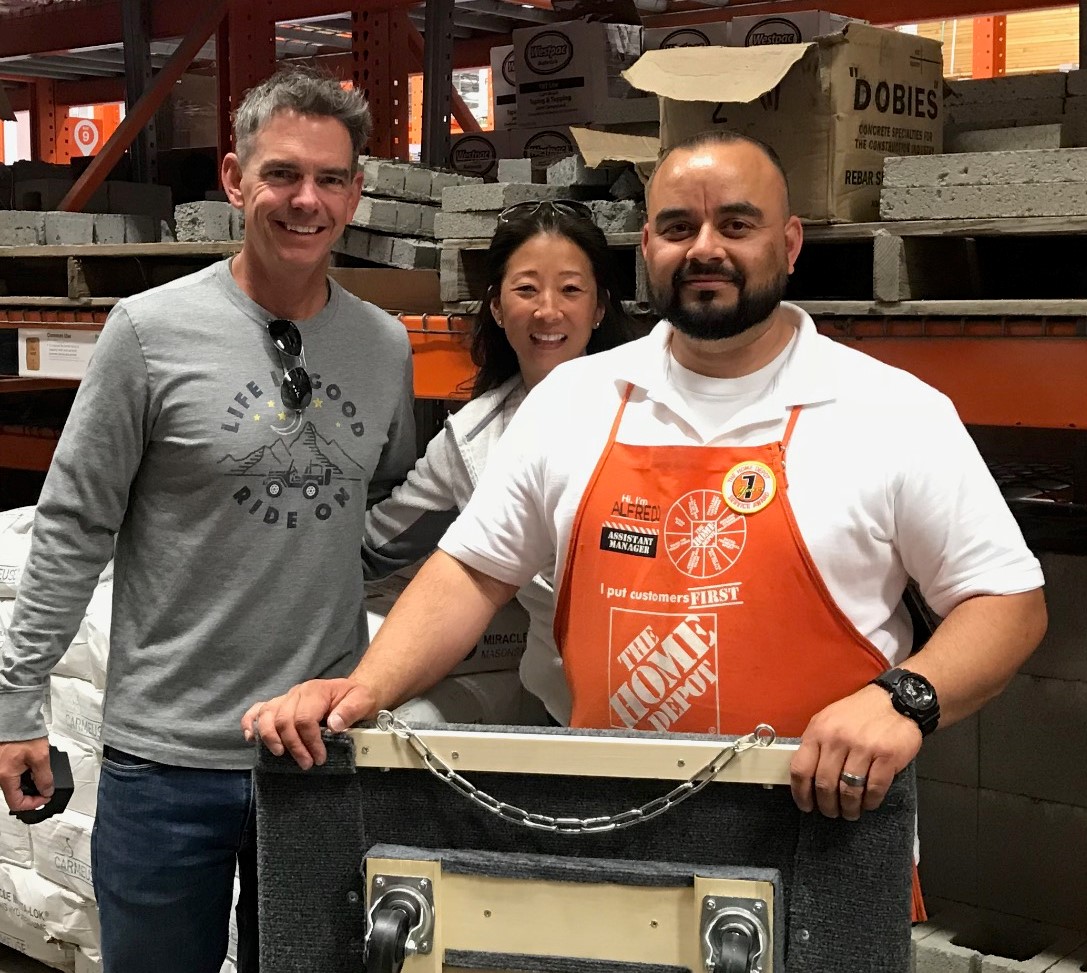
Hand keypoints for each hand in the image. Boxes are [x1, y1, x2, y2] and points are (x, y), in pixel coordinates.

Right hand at [0, 738, 52, 812]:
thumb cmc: (24, 733)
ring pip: (13, 785)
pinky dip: (22, 774)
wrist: (16, 718)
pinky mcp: (1, 762)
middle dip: (32, 792)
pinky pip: (11, 775)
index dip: (33, 804)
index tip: (45, 797)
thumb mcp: (41, 757)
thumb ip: (45, 777)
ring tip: (39, 773)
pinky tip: (31, 767)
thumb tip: (47, 790)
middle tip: (45, 786)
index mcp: (5, 776)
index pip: (16, 803)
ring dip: (28, 783)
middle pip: (14, 794)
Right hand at [242, 678, 374, 769]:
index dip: (310, 742)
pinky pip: (258, 710)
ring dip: (271, 738)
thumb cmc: (356, 698)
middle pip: (284, 720)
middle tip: (306, 763)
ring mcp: (286, 698)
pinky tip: (251, 737)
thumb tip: (333, 725)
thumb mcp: (363, 701)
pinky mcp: (280, 705)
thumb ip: (350, 711)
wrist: (352, 691)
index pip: (304, 719)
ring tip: (281, 755)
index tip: (319, 758)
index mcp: (315, 691)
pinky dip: (251, 723)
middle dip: (294, 746)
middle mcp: (296, 693)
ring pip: (267, 716)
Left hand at [790, 684, 921, 820]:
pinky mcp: (887, 756)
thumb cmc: (859, 713)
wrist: (896, 700)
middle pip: (824, 784)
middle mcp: (838, 739)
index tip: (806, 805)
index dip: (800, 793)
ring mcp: (863, 748)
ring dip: (849, 808)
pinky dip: (870, 802)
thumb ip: (816, 744)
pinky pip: (874, 789)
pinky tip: (869, 803)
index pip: (801, 769)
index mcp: (819, 731)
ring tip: (850, 812)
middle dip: (827, 805)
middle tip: (831, 812)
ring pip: (849, 790)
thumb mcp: (828, 720)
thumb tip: (805, 775)